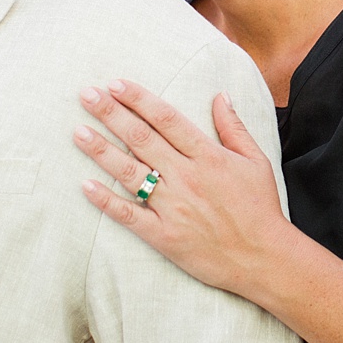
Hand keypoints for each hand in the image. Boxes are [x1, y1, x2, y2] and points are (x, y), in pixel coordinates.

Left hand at [75, 78, 294, 297]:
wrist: (264, 258)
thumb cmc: (261, 208)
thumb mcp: (256, 161)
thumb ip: (234, 128)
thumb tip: (220, 96)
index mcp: (208, 156)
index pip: (166, 119)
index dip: (139, 99)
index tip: (115, 84)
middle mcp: (187, 177)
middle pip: (142, 138)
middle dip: (111, 114)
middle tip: (86, 95)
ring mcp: (174, 207)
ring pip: (130, 172)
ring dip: (102, 150)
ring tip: (78, 132)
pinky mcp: (165, 236)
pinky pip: (130, 215)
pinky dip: (107, 201)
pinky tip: (86, 186)